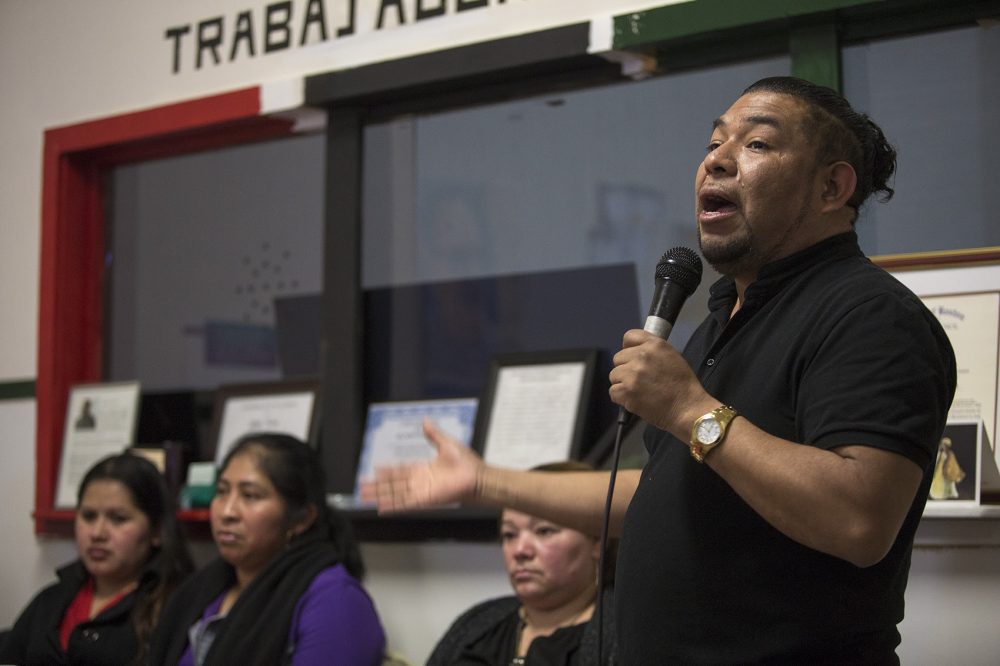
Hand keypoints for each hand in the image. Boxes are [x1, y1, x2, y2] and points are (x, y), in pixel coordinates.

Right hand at [359, 419, 482, 512]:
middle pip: (393, 484)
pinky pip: (405, 503)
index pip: (400, 470)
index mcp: (423, 468)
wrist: (478, 477)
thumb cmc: (466, 462)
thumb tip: (424, 421)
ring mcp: (421, 491)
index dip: (387, 471)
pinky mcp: (425, 500)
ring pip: (395, 494)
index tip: (374, 470)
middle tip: (361, 488)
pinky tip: (381, 508)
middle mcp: (419, 481)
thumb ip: (434, 434)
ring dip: (380, 496)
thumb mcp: (447, 444)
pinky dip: (393, 506)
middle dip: (377, 486)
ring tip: (364, 498)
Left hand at [609, 329, 715, 436]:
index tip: (632, 358)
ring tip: (638, 391)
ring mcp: (632, 374)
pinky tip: (635, 400)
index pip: (629, 336)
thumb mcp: (672, 356)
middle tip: (639, 380)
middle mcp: (641, 356)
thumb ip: (652, 350)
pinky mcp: (627, 391)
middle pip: (618, 358)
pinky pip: (613, 392)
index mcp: (654, 345)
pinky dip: (621, 398)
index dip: (628, 348)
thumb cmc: (683, 385)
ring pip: (614, 375)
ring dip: (622, 384)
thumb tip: (635, 351)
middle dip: (625, 369)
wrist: (687, 408)